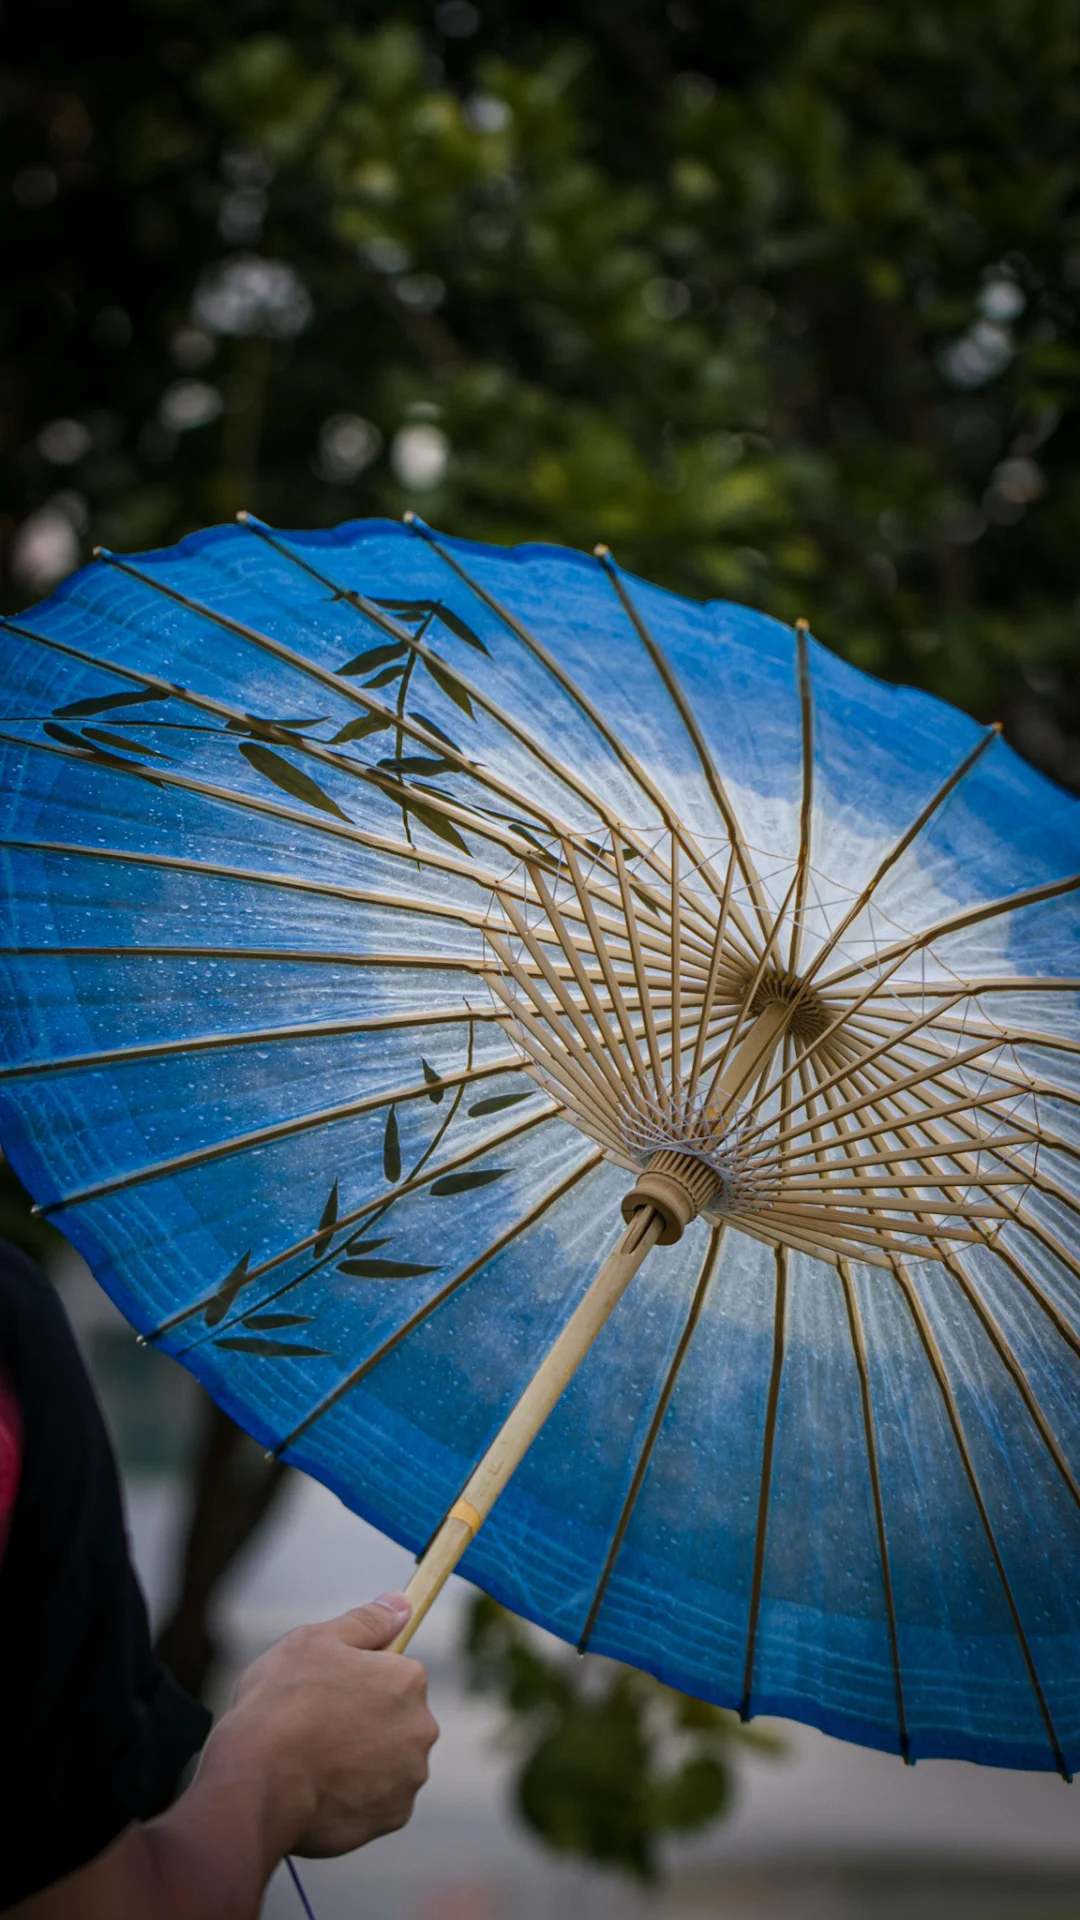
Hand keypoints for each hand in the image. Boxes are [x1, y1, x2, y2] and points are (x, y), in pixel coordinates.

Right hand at [199, 1593, 438, 1857]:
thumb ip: (368, 1621)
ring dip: (361, 1761)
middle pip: (396, 1718)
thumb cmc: (282, 1702)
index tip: (326, 1692)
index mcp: (408, 1680)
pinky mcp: (392, 1818)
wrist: (257, 1782)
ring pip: (387, 1761)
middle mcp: (421, 1728)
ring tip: (312, 1761)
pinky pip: (376, 1801)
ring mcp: (408, 1777)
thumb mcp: (315, 1641)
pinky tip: (319, 1790)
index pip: (395, 1673)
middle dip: (365, 1721)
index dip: (357, 1681)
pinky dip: (354, 1797)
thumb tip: (402, 1604)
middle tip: (316, 1727)